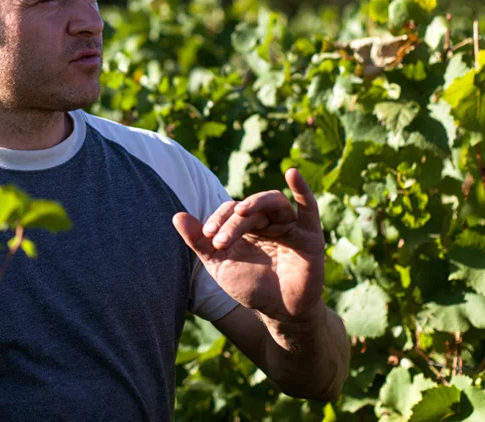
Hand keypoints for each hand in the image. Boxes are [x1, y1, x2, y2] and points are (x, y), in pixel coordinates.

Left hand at [172, 168, 325, 322]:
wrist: (278, 312)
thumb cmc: (249, 286)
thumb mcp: (219, 264)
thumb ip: (198, 241)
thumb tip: (176, 216)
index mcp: (246, 226)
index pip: (230, 210)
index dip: (217, 219)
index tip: (208, 237)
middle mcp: (267, 222)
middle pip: (249, 209)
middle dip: (231, 222)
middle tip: (219, 240)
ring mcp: (289, 227)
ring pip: (273, 202)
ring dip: (256, 203)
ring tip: (241, 211)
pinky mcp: (310, 235)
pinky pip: (308, 207)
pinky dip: (301, 188)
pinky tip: (292, 174)